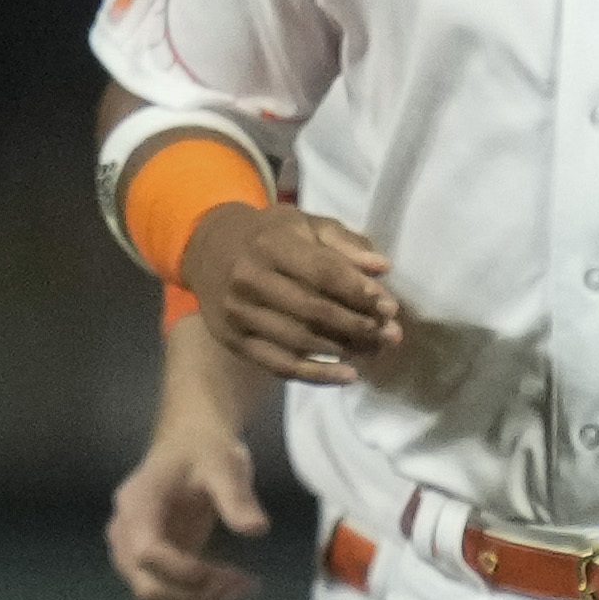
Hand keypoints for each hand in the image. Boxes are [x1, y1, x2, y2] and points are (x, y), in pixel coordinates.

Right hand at [104, 418, 265, 599]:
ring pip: (156, 599)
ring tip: (242, 586)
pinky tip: (230, 587)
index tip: (225, 572)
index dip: (182, 571)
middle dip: (196, 594)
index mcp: (136, 505)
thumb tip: (256, 529)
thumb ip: (236, 497)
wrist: (191, 445)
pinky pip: (167, 598)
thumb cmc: (204, 451)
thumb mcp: (223, 466)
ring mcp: (135, 554)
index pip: (145, 552)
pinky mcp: (153, 565)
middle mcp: (126, 534)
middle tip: (240, 581)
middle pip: (146, 585)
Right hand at [194, 202, 401, 385]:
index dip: (359, 292)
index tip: (389, 306)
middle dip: (358, 326)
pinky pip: (278, 365)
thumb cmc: (269, 235)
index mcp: (270, 244)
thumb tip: (381, 268)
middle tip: (390, 335)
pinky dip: (316, 375)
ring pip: (298, 341)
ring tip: (374, 352)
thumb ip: (344, 243)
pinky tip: (347, 376)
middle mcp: (249, 279)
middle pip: (313, 311)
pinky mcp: (232, 340)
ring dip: (343, 351)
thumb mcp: (304, 224)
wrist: (207, 250)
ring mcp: (237, 313)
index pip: (323, 273)